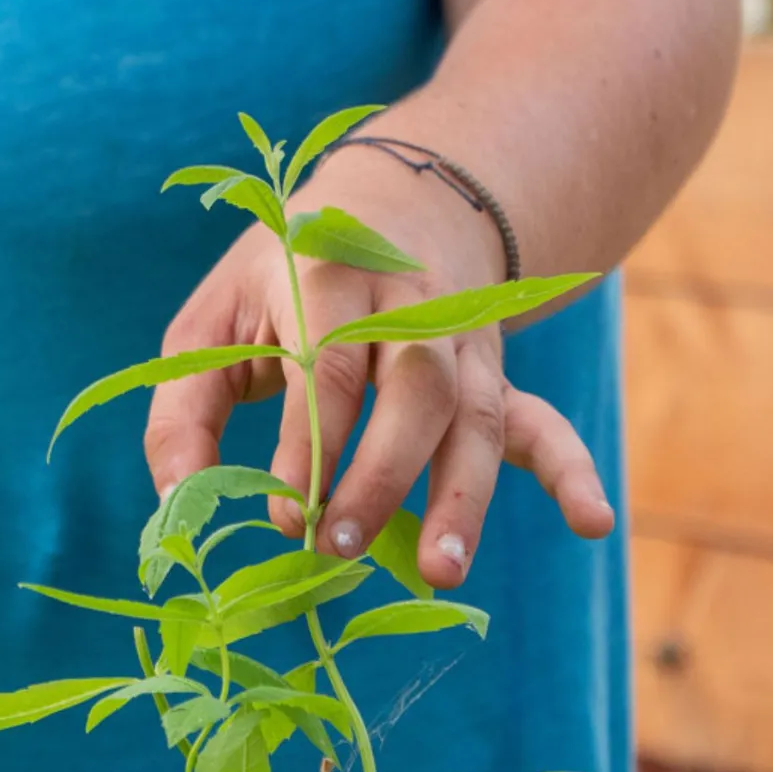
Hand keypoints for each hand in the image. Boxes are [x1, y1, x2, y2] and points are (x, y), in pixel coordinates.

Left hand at [144, 150, 613, 590]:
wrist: (393, 200)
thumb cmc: (280, 282)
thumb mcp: (212, 322)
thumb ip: (185, 414)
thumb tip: (180, 504)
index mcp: (328, 277)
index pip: (328, 367)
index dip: (309, 444)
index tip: (284, 513)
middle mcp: (409, 305)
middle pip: (413, 390)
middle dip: (379, 475)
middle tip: (338, 548)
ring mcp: (461, 342)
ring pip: (475, 417)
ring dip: (462, 498)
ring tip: (440, 572)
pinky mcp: (493, 375)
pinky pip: (539, 421)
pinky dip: (570, 472)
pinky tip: (593, 522)